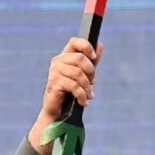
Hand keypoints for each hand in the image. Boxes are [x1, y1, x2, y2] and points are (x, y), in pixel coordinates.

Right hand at [29, 38, 103, 154]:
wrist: (59, 113)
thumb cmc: (71, 93)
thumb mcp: (84, 75)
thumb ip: (91, 61)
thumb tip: (100, 45)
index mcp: (65, 56)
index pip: (75, 42)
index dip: (86, 46)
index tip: (94, 57)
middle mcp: (58, 61)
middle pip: (80, 58)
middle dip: (90, 72)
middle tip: (92, 84)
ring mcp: (55, 72)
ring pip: (79, 73)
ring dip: (87, 87)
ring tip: (88, 96)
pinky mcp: (54, 83)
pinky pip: (74, 86)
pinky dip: (82, 95)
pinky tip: (83, 102)